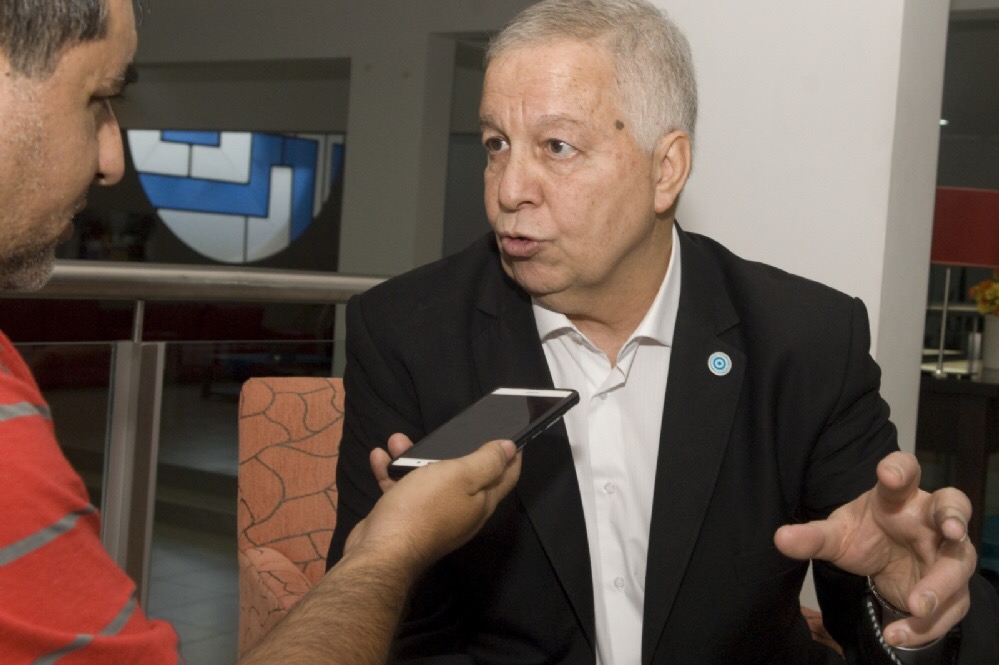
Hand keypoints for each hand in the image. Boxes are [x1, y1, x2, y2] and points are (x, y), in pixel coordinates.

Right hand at [344, 434, 521, 576]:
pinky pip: (402, 490)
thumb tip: (510, 448)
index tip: (513, 436)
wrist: (381, 551)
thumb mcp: (461, 476)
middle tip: (446, 430)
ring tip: (398, 440)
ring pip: (428, 479)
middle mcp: (461, 511)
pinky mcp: (406, 518)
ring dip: (413, 458)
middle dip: (453, 449)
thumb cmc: (425, 508)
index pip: (506, 476)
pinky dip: (392, 473)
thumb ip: (486, 462)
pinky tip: (380, 458)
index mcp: (481, 502)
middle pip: (464, 475)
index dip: (512, 456)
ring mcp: (432, 516)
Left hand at [774, 451, 975, 647]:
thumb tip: (780, 538)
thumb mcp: (837, 536)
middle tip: (951, 530)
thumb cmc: (865, 536)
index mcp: (898, 497)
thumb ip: (812, 537)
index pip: (904, 471)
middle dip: (954, 516)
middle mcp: (929, 519)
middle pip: (952, 507)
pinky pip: (949, 607)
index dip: (899, 469)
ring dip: (941, 586)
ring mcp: (945, 552)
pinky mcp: (952, 587)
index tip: (888, 474)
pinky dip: (926, 625)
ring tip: (916, 606)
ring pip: (957, 564)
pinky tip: (898, 634)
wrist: (885, 567)